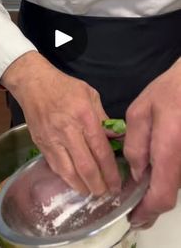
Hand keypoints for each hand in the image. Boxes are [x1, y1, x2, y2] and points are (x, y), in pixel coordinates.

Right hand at [1, 51, 120, 195]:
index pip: (100, 149)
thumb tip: (118, 138)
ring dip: (82, 186)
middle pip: (86, 166)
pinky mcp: (40, 144)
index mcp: (84, 115)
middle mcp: (68, 130)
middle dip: (98, 184)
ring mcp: (52, 139)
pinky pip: (55, 167)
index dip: (110, 170)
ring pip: (69, 172)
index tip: (117, 183)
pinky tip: (76, 182)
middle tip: (107, 192)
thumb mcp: (90, 94)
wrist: (34, 84)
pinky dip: (67, 179)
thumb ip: (103, 118)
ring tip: (93, 192)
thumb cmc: (65, 87)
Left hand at [124, 58, 180, 228]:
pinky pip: (179, 172)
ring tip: (139, 185)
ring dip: (158, 188)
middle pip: (170, 194)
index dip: (147, 212)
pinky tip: (154, 169)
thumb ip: (135, 145)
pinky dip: (167, 176)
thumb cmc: (169, 92)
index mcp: (169, 152)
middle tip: (132, 202)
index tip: (134, 218)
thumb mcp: (140, 113)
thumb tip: (136, 172)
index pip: (162, 197)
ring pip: (175, 184)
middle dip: (150, 202)